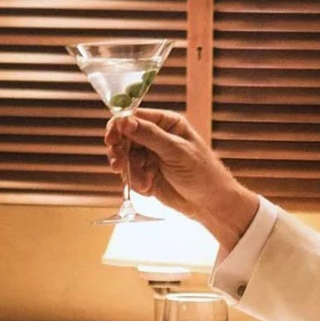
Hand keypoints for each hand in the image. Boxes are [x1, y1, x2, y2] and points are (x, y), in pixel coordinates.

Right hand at [105, 109, 258, 252]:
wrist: (209, 203)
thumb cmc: (201, 172)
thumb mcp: (175, 151)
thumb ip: (150, 135)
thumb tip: (125, 121)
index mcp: (166, 123)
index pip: (135, 117)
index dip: (119, 126)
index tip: (111, 138)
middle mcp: (155, 137)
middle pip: (124, 137)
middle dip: (119, 150)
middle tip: (118, 163)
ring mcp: (149, 156)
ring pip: (124, 157)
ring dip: (127, 168)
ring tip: (136, 179)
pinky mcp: (146, 174)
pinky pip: (130, 174)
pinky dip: (134, 181)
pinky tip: (147, 187)